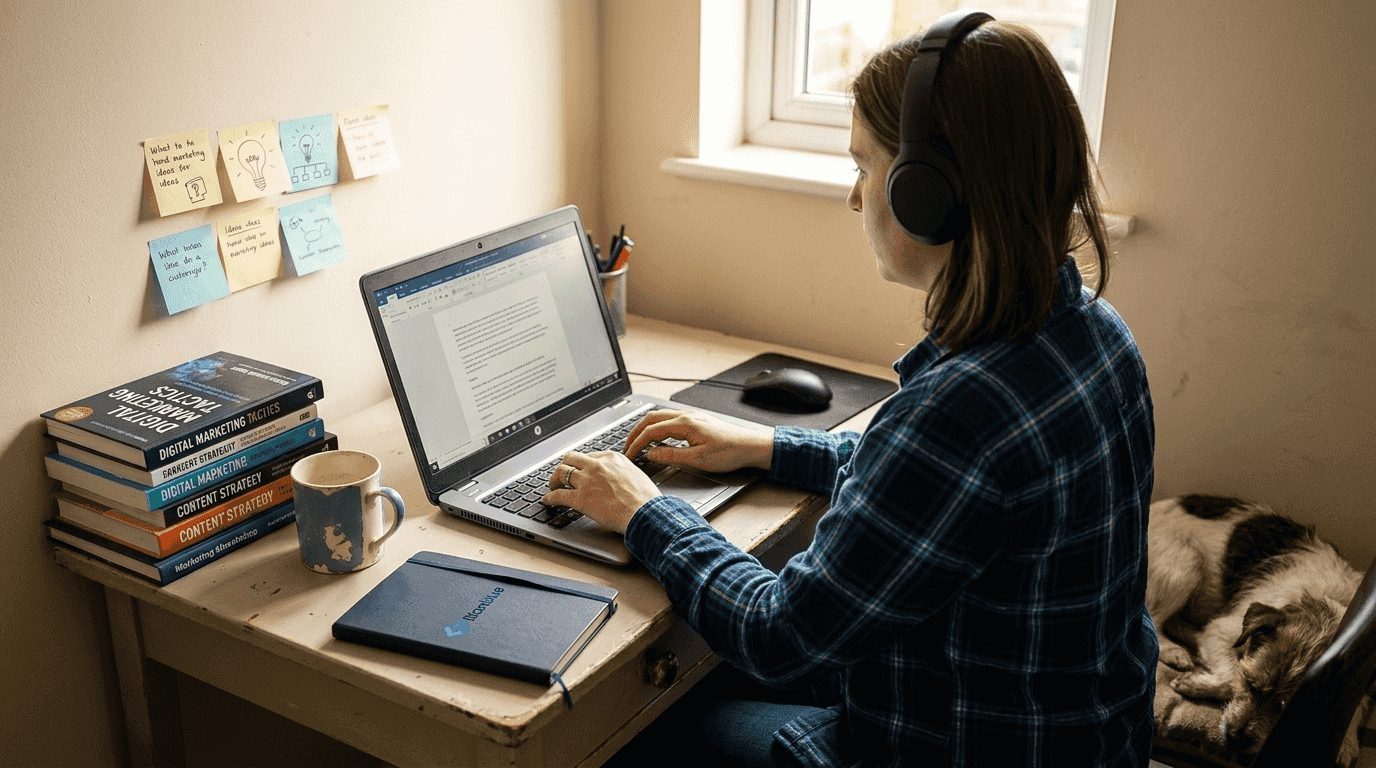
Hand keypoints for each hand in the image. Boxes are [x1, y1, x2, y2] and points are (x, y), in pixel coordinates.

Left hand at [542, 450, 660, 534]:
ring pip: (561, 472)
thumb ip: (624, 474)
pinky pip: (558, 495)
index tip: (581, 470)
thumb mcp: (637, 476)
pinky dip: (550, 498)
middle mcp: (597, 466)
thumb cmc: (647, 499)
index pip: (590, 455)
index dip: (583, 464)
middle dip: (565, 466)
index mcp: (612, 458)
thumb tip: (621, 481)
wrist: (646, 512)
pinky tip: (547, 501)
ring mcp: (587, 481)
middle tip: (562, 475)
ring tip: (552, 486)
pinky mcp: (580, 498)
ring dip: (554, 479)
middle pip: (571, 458)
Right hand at [623, 409, 774, 472]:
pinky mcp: (696, 420)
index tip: (629, 455)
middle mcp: (686, 416)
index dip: (636, 443)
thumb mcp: (698, 459)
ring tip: (637, 442)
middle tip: (626, 447)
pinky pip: (669, 419)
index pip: (651, 431)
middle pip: (651, 419)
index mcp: (684, 424)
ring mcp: (691, 416)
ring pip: (660, 417)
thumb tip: (651, 454)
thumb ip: (671, 456)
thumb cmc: (730, 453)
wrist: (750, 446)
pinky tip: (657, 437)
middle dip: (635, 432)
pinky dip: (656, 427)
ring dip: (645, 428)